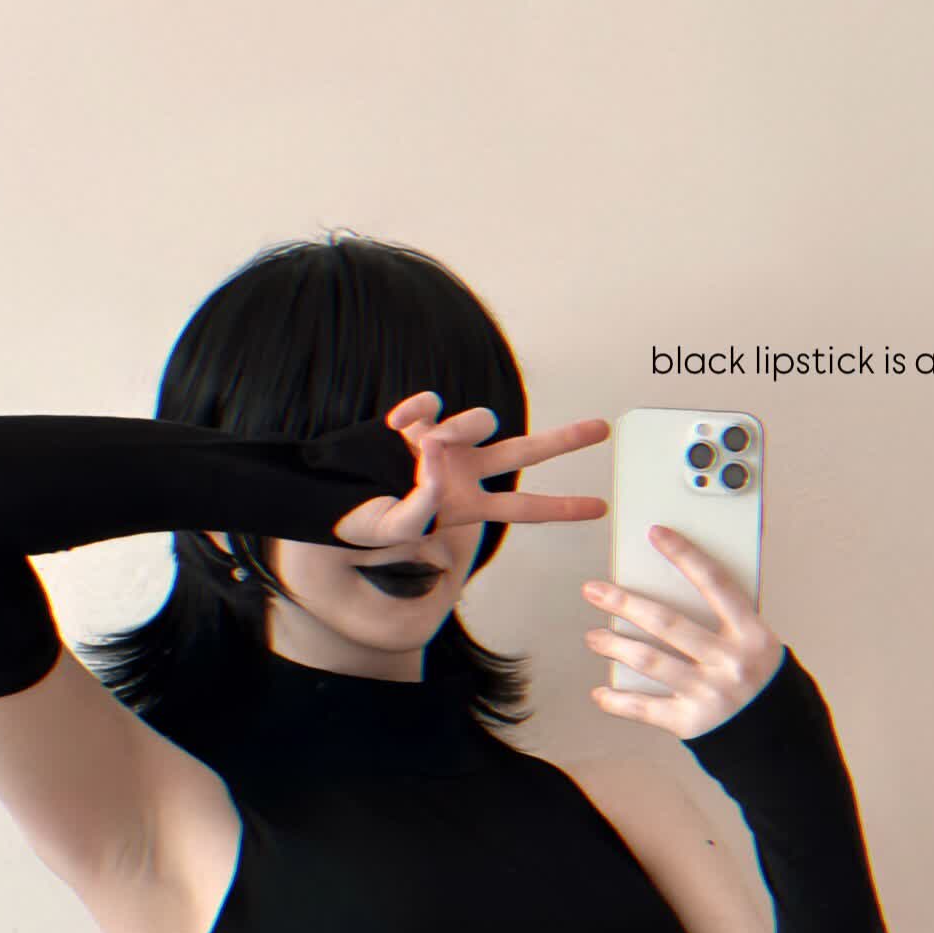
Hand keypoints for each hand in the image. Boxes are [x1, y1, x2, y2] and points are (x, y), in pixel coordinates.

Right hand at [332, 391, 609, 549]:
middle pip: (526, 454)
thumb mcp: (395, 529)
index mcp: (467, 505)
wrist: (330, 497)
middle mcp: (464, 470)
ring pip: (480, 421)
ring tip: (426, 448)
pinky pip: (430, 404)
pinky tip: (396, 426)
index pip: (523, 508)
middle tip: (603, 428)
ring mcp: (444, 442)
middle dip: (564, 441)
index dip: (562, 509)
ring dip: (460, 429)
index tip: (602, 508)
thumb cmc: (362, 524)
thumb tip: (440, 454)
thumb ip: (422, 504)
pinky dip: (416, 411)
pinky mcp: (418, 420)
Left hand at [581, 525, 784, 739]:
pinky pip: (644, 709)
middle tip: (594, 591)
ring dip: (614, 646)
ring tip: (594, 637)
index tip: (656, 534)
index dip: (684, 555)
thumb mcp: (756, 643)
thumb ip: (724, 620)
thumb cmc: (758, 680)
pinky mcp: (690, 723)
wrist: (778, 737)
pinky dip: (617, 701)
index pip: (714, 583)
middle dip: (624, 603)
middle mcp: (729, 662)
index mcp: (751, 634)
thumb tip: (670, 588)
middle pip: (667, 623)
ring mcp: (708, 693)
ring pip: (649, 661)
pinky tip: (600, 692)